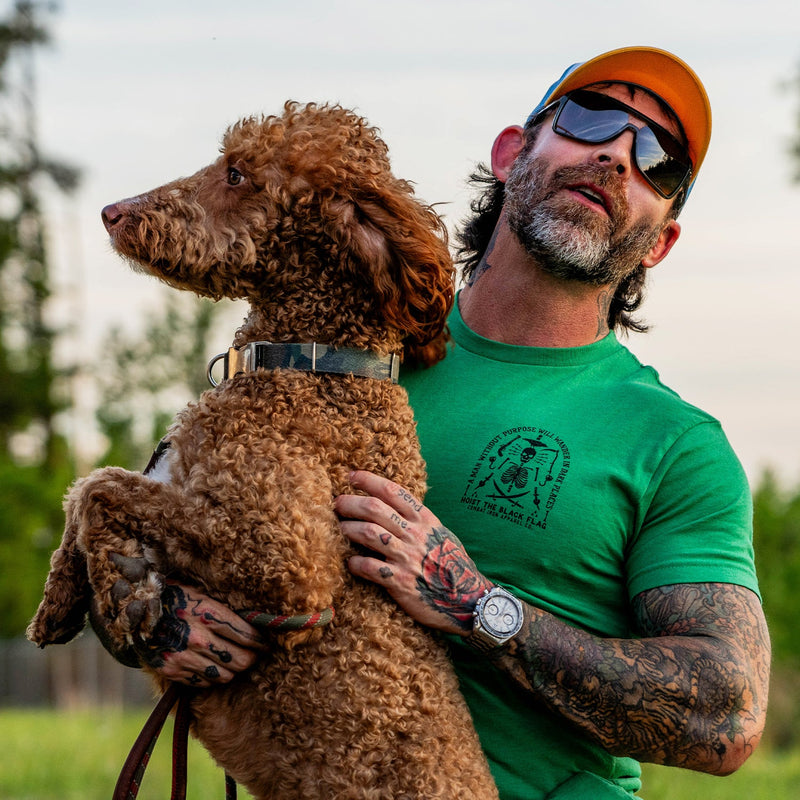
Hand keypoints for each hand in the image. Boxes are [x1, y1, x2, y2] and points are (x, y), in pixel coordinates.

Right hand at [134, 584, 267, 687]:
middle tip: (255, 655)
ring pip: (225, 675)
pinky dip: (212, 678)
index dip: (261, 642)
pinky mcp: (173, 671)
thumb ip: (224, 611)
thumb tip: (253, 622)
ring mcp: (185, 656)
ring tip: (234, 662)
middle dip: (252, 658)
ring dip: (233, 670)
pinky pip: (204, 683)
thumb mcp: (202, 595)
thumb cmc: (176, 597)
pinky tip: (213, 667)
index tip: (265, 643)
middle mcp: (199, 638)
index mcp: (209, 614)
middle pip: (241, 660)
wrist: (136, 610)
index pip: (247, 635)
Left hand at [335, 470, 490, 635]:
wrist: (469, 600)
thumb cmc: (453, 565)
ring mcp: (407, 558)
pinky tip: (350, 562)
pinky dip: (355, 562)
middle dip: (350, 502)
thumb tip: (392, 505)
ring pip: (369, 533)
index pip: (392, 491)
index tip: (351, 476)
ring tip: (339, 529)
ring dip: (348, 529)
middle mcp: (415, 534)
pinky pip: (370, 567)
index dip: (368, 480)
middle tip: (336, 503)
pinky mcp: (400, 583)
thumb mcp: (441, 534)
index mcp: (425, 520)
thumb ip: (418, 520)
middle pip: (374, 509)